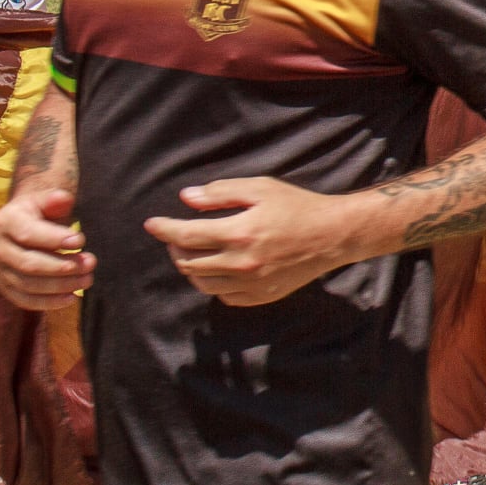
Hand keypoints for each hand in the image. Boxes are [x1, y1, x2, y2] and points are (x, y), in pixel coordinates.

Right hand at [0, 189, 94, 308]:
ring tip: (87, 279)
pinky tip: (72, 298)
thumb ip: (54, 199)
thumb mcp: (45, 200)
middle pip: (29, 264)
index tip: (82, 241)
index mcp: (4, 221)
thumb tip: (63, 198)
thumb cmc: (39, 211)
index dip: (55, 239)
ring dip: (60, 286)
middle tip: (91, 263)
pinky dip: (48, 303)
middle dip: (63, 267)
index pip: (28, 234)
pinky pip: (24, 300)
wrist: (21, 223)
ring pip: (28, 285)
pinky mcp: (4, 286)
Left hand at [143, 177, 354, 305]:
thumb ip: (221, 193)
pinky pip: (224, 296)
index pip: (185, 236)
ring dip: (191, 267)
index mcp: (238, 232)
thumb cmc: (297, 206)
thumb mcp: (261, 189)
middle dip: (175, 247)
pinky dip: (214, 283)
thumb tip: (186, 198)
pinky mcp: (261, 296)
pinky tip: (220, 268)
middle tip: (179, 235)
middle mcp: (241, 262)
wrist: (333, 236)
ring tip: (196, 252)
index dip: (163, 229)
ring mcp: (251, 283)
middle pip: (188, 262)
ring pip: (201, 283)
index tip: (152, 224)